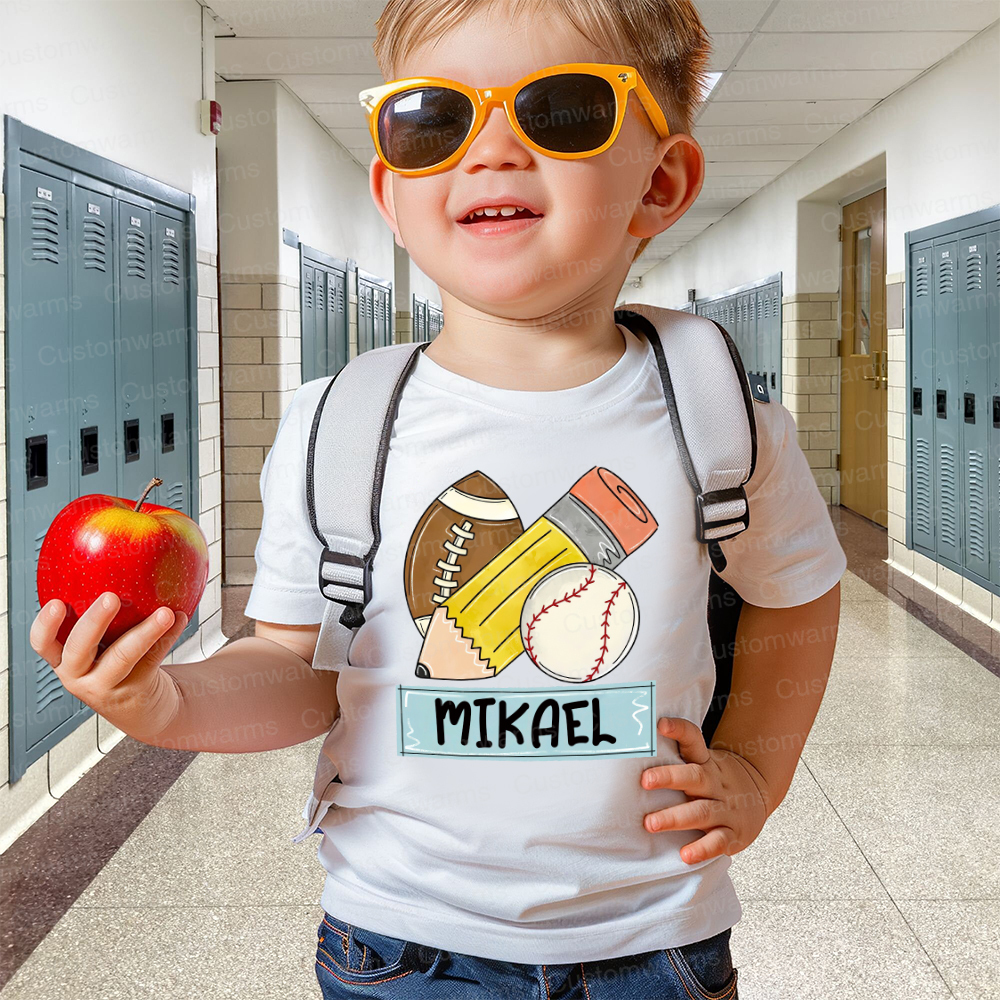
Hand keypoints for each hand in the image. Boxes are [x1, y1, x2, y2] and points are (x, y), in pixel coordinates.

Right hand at [30, 592, 188, 743]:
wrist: (143, 707)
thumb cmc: (119, 663)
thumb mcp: (101, 645)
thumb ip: (103, 615)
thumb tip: (118, 556)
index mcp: (65, 659)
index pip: (43, 643)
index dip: (45, 625)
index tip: (56, 602)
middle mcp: (79, 676)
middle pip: (79, 649)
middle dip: (93, 622)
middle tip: (111, 598)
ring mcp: (106, 686)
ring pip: (123, 656)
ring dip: (146, 631)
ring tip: (166, 612)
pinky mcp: (134, 691)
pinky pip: (152, 658)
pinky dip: (168, 636)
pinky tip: (180, 618)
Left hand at [640, 716, 770, 863]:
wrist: (759, 793)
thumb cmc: (716, 779)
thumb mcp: (703, 761)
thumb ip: (676, 755)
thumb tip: (632, 746)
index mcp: (706, 762)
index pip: (693, 740)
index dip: (678, 730)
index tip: (661, 724)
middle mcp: (715, 783)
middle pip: (694, 776)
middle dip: (669, 778)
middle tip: (645, 781)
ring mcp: (726, 808)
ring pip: (701, 811)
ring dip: (675, 818)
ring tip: (650, 823)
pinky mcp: (733, 834)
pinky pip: (718, 842)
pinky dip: (702, 849)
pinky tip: (685, 855)